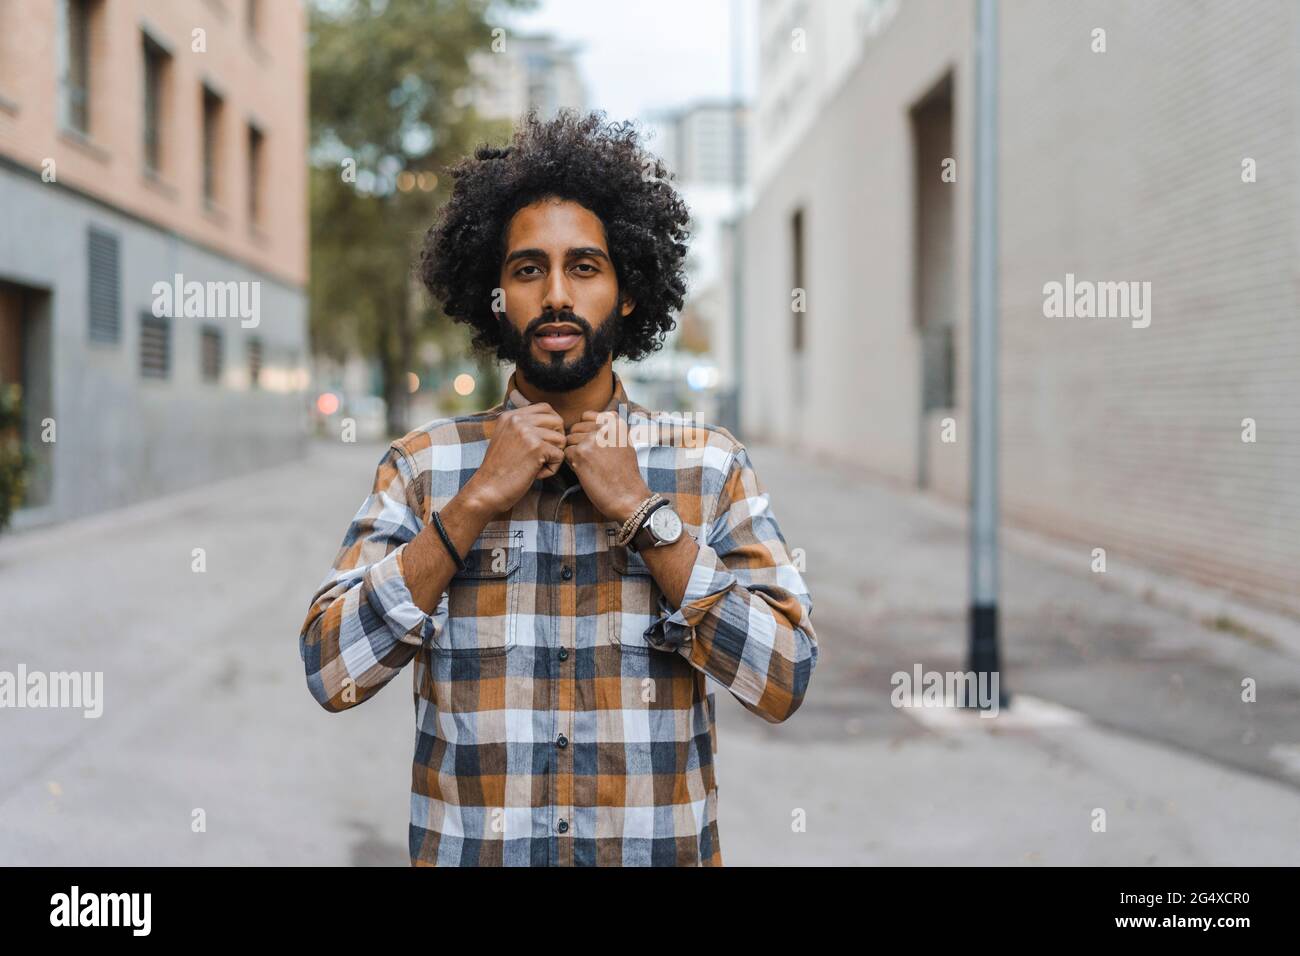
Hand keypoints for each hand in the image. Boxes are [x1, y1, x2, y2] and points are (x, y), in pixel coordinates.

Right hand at [463, 390, 564, 515]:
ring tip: (535, 466)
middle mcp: (517, 419)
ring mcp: (526, 432)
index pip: (546, 408)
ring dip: (553, 456)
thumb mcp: (507, 439)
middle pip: (557, 421)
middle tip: (541, 457)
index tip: (543, 443)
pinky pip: (560, 455)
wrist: (486, 491)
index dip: (552, 426)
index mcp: (510, 415)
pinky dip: (552, 469)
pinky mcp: (536, 447)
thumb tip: (556, 420)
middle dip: (556, 441)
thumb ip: (525, 426)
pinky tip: (535, 474)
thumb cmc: (500, 470)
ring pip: (561, 439)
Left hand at [563, 410, 652, 523]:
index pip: (587, 416)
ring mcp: (592, 439)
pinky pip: (566, 453)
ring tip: (590, 465)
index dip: (585, 430)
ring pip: (569, 441)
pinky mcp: (581, 453)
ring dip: (575, 453)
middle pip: (575, 428)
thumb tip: (591, 420)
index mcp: (616, 423)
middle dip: (579, 443)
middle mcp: (604, 428)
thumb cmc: (626, 475)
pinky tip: (586, 472)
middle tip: (592, 459)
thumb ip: (610, 430)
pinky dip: (572, 464)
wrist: (628, 497)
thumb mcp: (625, 443)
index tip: (593, 444)